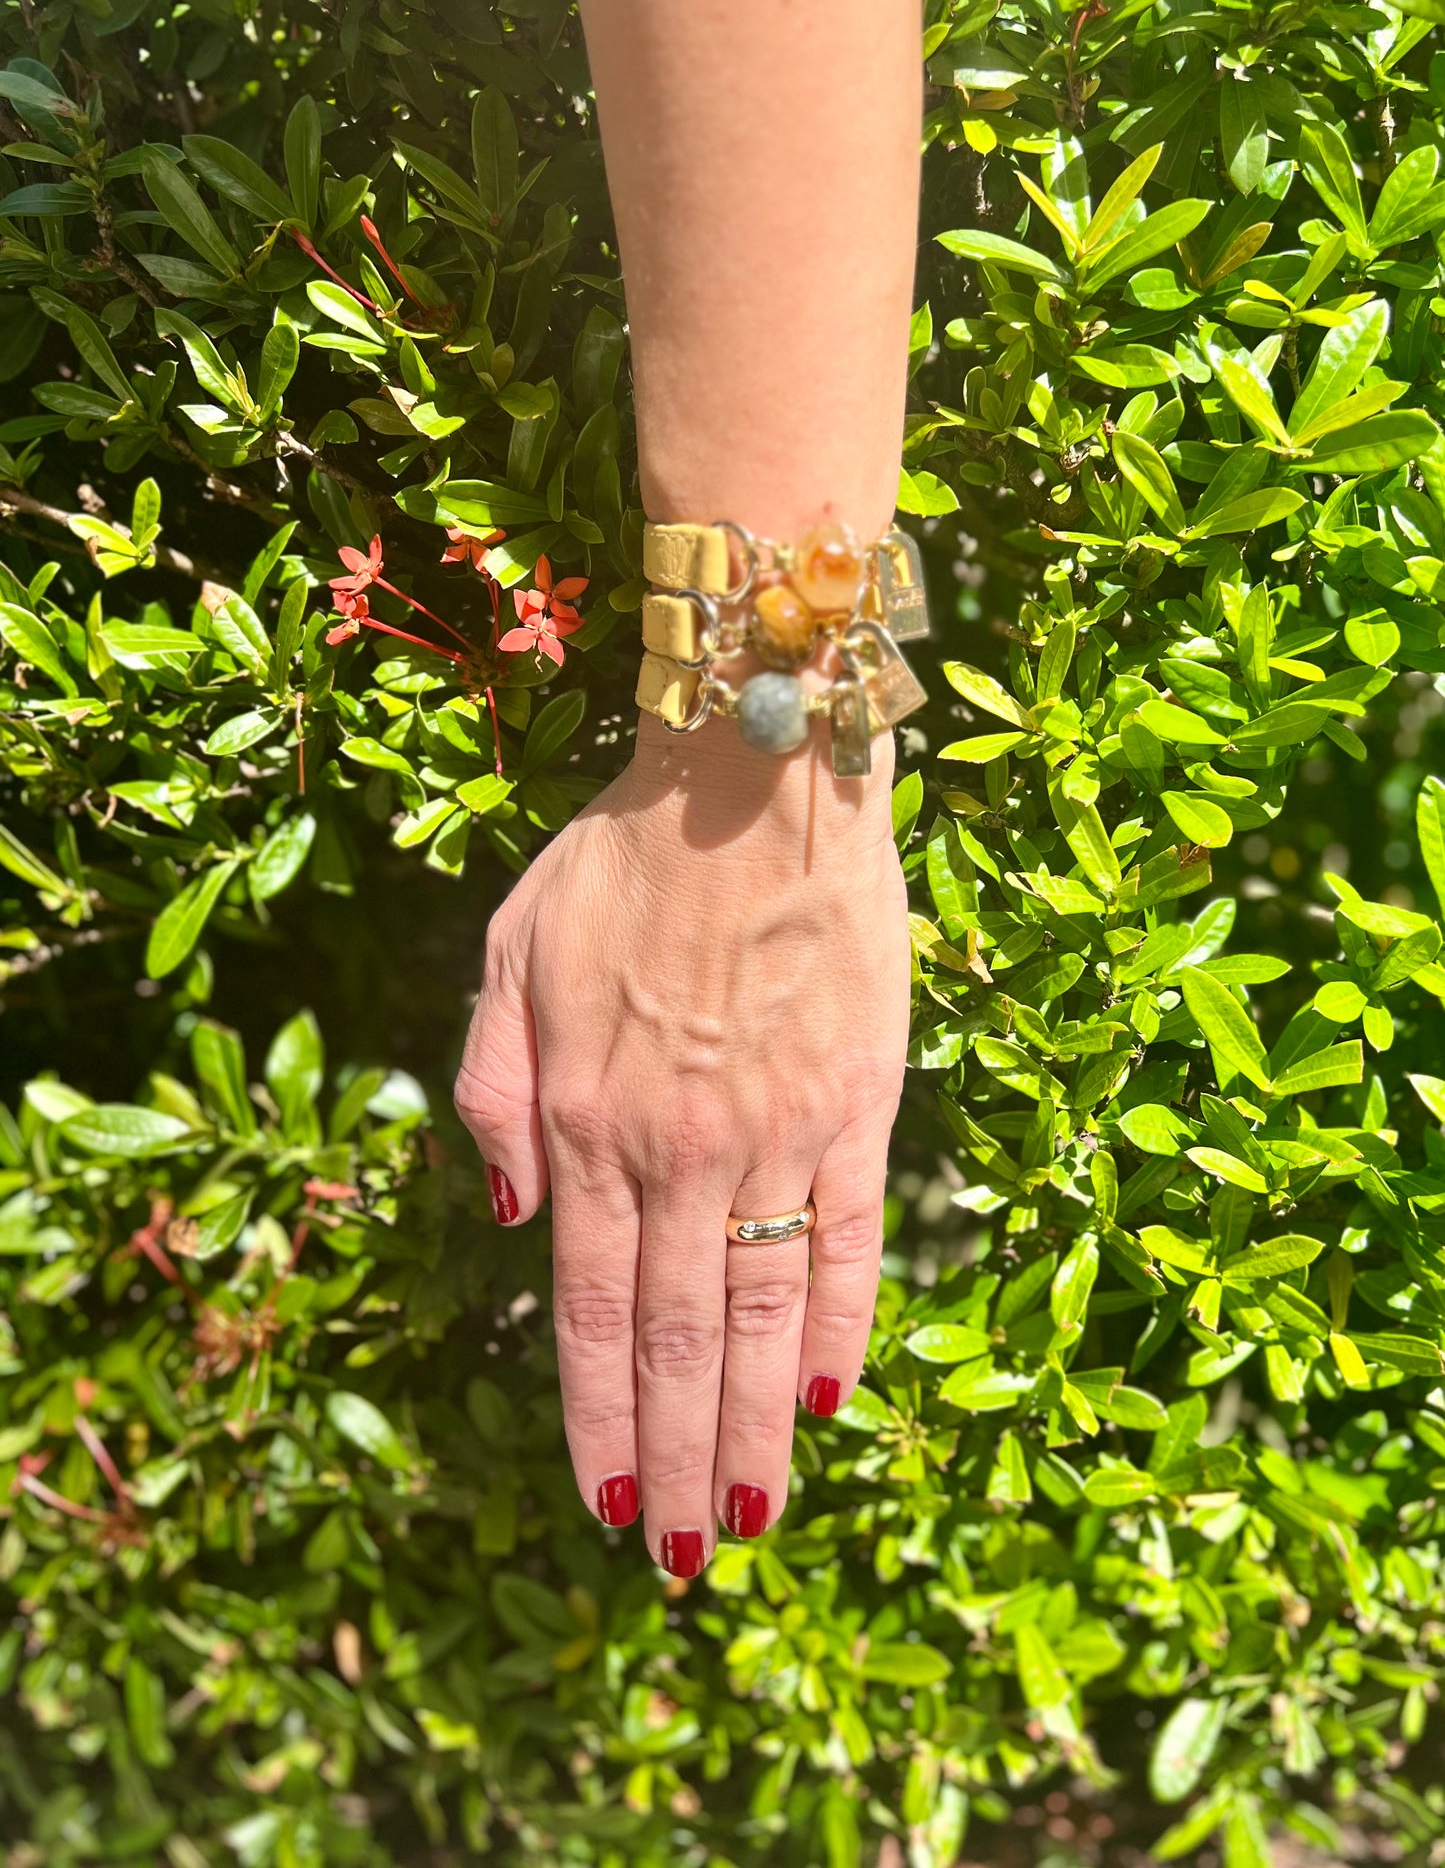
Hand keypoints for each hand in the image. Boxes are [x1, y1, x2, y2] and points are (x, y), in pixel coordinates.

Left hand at [454, 715, 909, 1572]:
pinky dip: (841, 1326)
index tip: (609, 1505)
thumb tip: (509, 1223)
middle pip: (676, 1340)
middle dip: (678, 1462)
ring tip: (756, 1523)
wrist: (754, 774)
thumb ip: (492, 1095)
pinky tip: (834, 1402)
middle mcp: (678, 1150)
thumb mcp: (505, 955)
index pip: (586, 1311)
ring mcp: (774, 1132)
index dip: (598, 1419)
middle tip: (685, 1561)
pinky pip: (847, 1238)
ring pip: (762, 1316)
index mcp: (585, 1122)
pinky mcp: (857, 1103)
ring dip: (755, 1429)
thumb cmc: (621, 860)